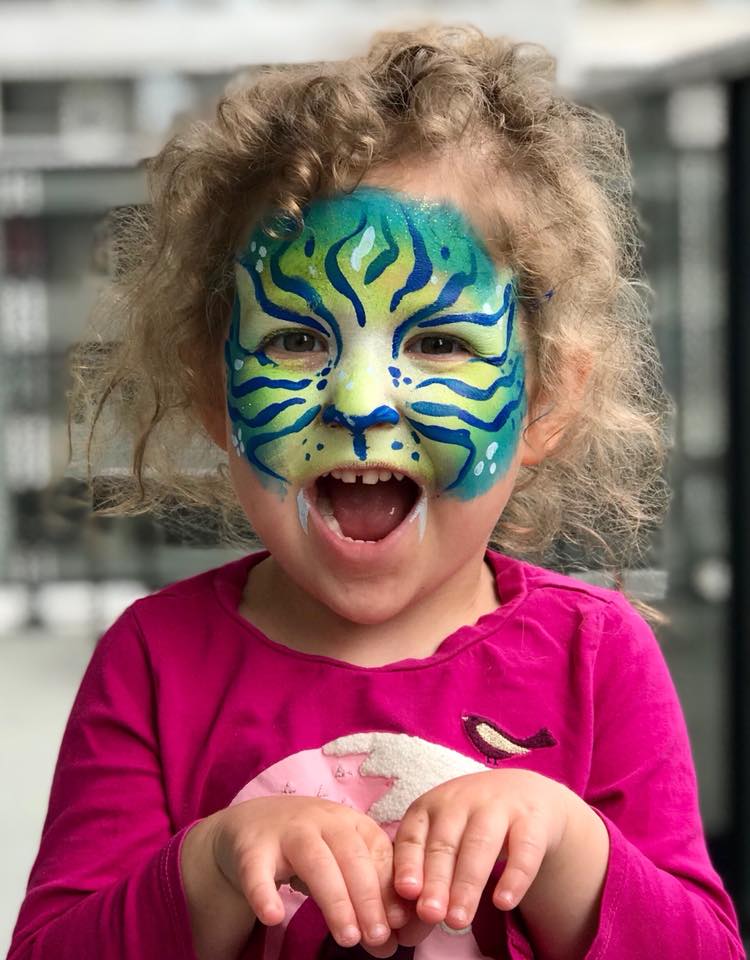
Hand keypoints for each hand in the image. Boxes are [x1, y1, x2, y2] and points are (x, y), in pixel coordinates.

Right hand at [208, 796, 408, 955]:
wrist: (251, 822)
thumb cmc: (309, 847)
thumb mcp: (340, 862)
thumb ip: (365, 897)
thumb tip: (390, 942)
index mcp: (350, 822)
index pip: (378, 852)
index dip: (391, 888)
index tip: (401, 924)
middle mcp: (322, 820)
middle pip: (351, 855)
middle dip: (368, 897)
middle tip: (378, 937)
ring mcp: (286, 832)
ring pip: (315, 860)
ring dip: (335, 900)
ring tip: (348, 938)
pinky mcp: (252, 848)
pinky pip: (258, 870)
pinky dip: (264, 893)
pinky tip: (274, 917)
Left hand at [392, 769, 571, 930]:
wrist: (527, 794)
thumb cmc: (472, 824)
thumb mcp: (446, 834)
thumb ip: (427, 866)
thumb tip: (412, 911)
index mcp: (432, 804)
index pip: (414, 834)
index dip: (408, 862)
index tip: (406, 892)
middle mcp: (462, 800)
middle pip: (445, 843)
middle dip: (436, 880)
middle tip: (430, 915)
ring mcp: (499, 805)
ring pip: (480, 844)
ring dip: (467, 884)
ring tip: (458, 921)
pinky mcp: (533, 819)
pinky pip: (524, 849)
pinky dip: (513, 877)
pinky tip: (503, 903)